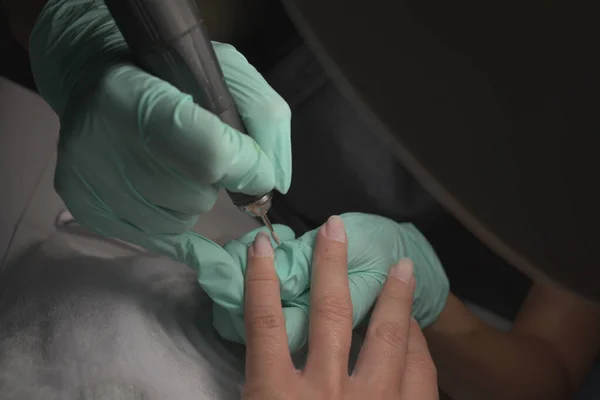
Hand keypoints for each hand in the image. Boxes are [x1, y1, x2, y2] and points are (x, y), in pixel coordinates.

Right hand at [29, 0, 290, 259]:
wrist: (93, 78)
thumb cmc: (170, 71)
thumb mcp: (227, 72)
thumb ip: (264, 118)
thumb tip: (275, 181)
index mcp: (145, 100)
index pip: (211, 155)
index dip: (245, 166)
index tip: (257, 165)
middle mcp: (111, 146)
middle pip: (197, 195)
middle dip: (215, 181)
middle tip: (197, 153)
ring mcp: (96, 183)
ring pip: (180, 219)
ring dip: (191, 198)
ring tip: (173, 165)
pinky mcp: (89, 208)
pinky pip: (156, 236)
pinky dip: (176, 221)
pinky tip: (181, 212)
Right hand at [242, 216, 438, 398]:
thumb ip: (262, 388)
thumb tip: (271, 354)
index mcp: (278, 397)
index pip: (266, 324)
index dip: (261, 280)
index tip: (262, 246)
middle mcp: (328, 392)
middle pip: (331, 314)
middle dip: (332, 265)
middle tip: (336, 228)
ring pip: (387, 338)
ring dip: (395, 298)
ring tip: (402, 267)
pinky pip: (419, 373)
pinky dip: (418, 346)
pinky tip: (416, 331)